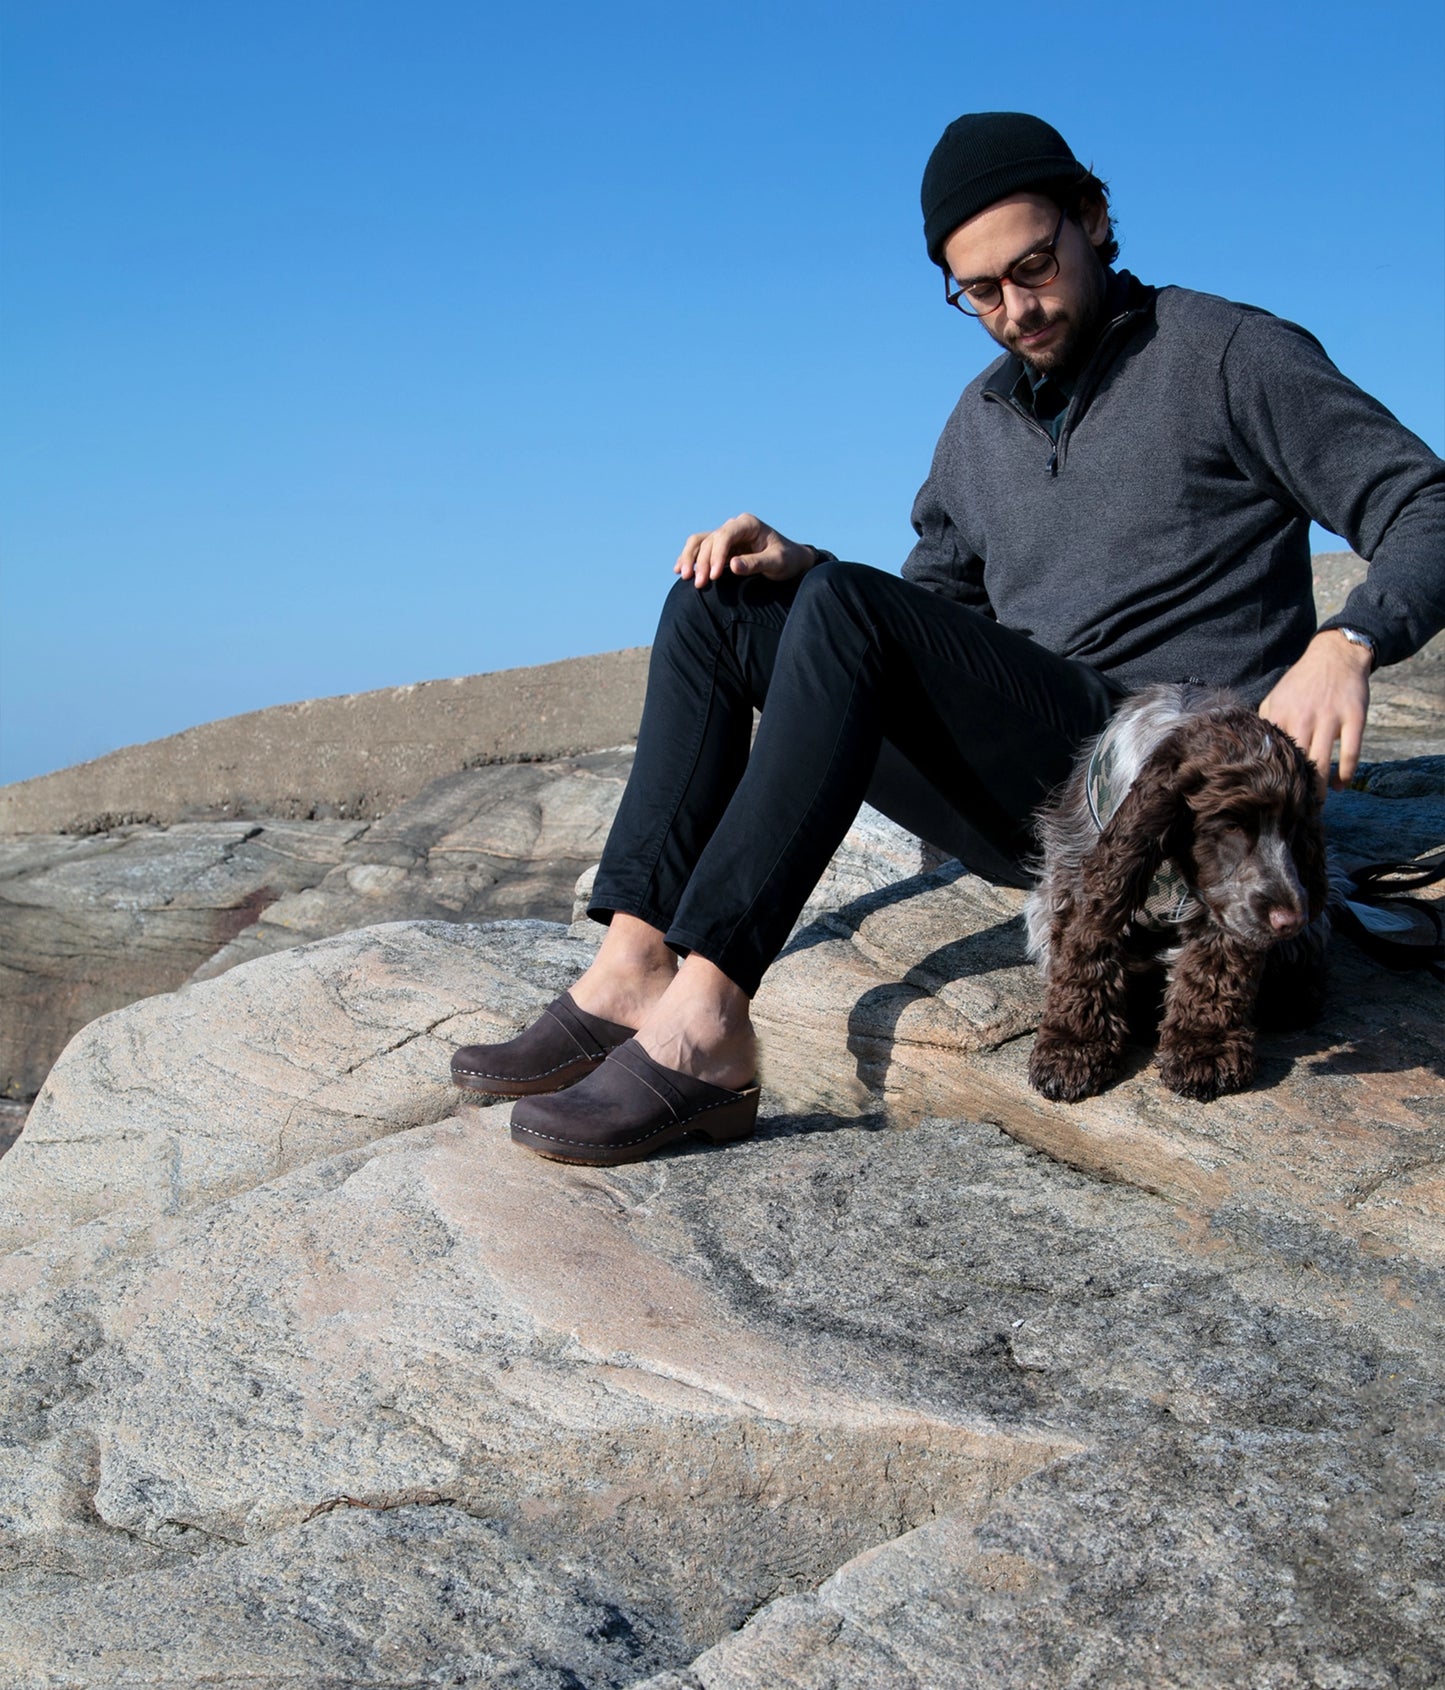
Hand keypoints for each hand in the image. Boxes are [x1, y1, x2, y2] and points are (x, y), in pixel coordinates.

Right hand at [674, 512, 817, 590]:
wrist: (791, 561)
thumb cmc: (787, 560)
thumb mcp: (777, 563)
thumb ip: (756, 563)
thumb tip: (732, 565)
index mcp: (748, 524)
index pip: (725, 535)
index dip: (717, 555)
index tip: (714, 576)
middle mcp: (734, 526)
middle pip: (710, 540)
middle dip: (702, 562)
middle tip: (700, 584)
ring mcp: (726, 536)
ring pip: (700, 542)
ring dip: (690, 558)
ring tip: (684, 577)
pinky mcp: (721, 547)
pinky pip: (700, 549)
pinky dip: (689, 558)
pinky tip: (679, 569)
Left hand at [1259, 630, 1371, 793]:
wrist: (1335, 655)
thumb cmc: (1302, 681)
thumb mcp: (1277, 697)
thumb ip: (1266, 722)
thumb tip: (1250, 749)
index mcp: (1281, 715)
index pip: (1273, 753)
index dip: (1271, 778)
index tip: (1268, 798)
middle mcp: (1304, 718)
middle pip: (1297, 763)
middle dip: (1295, 788)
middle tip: (1293, 810)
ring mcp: (1330, 718)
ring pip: (1323, 762)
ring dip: (1320, 789)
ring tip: (1316, 805)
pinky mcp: (1354, 718)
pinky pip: (1350, 753)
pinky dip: (1346, 773)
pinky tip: (1341, 785)